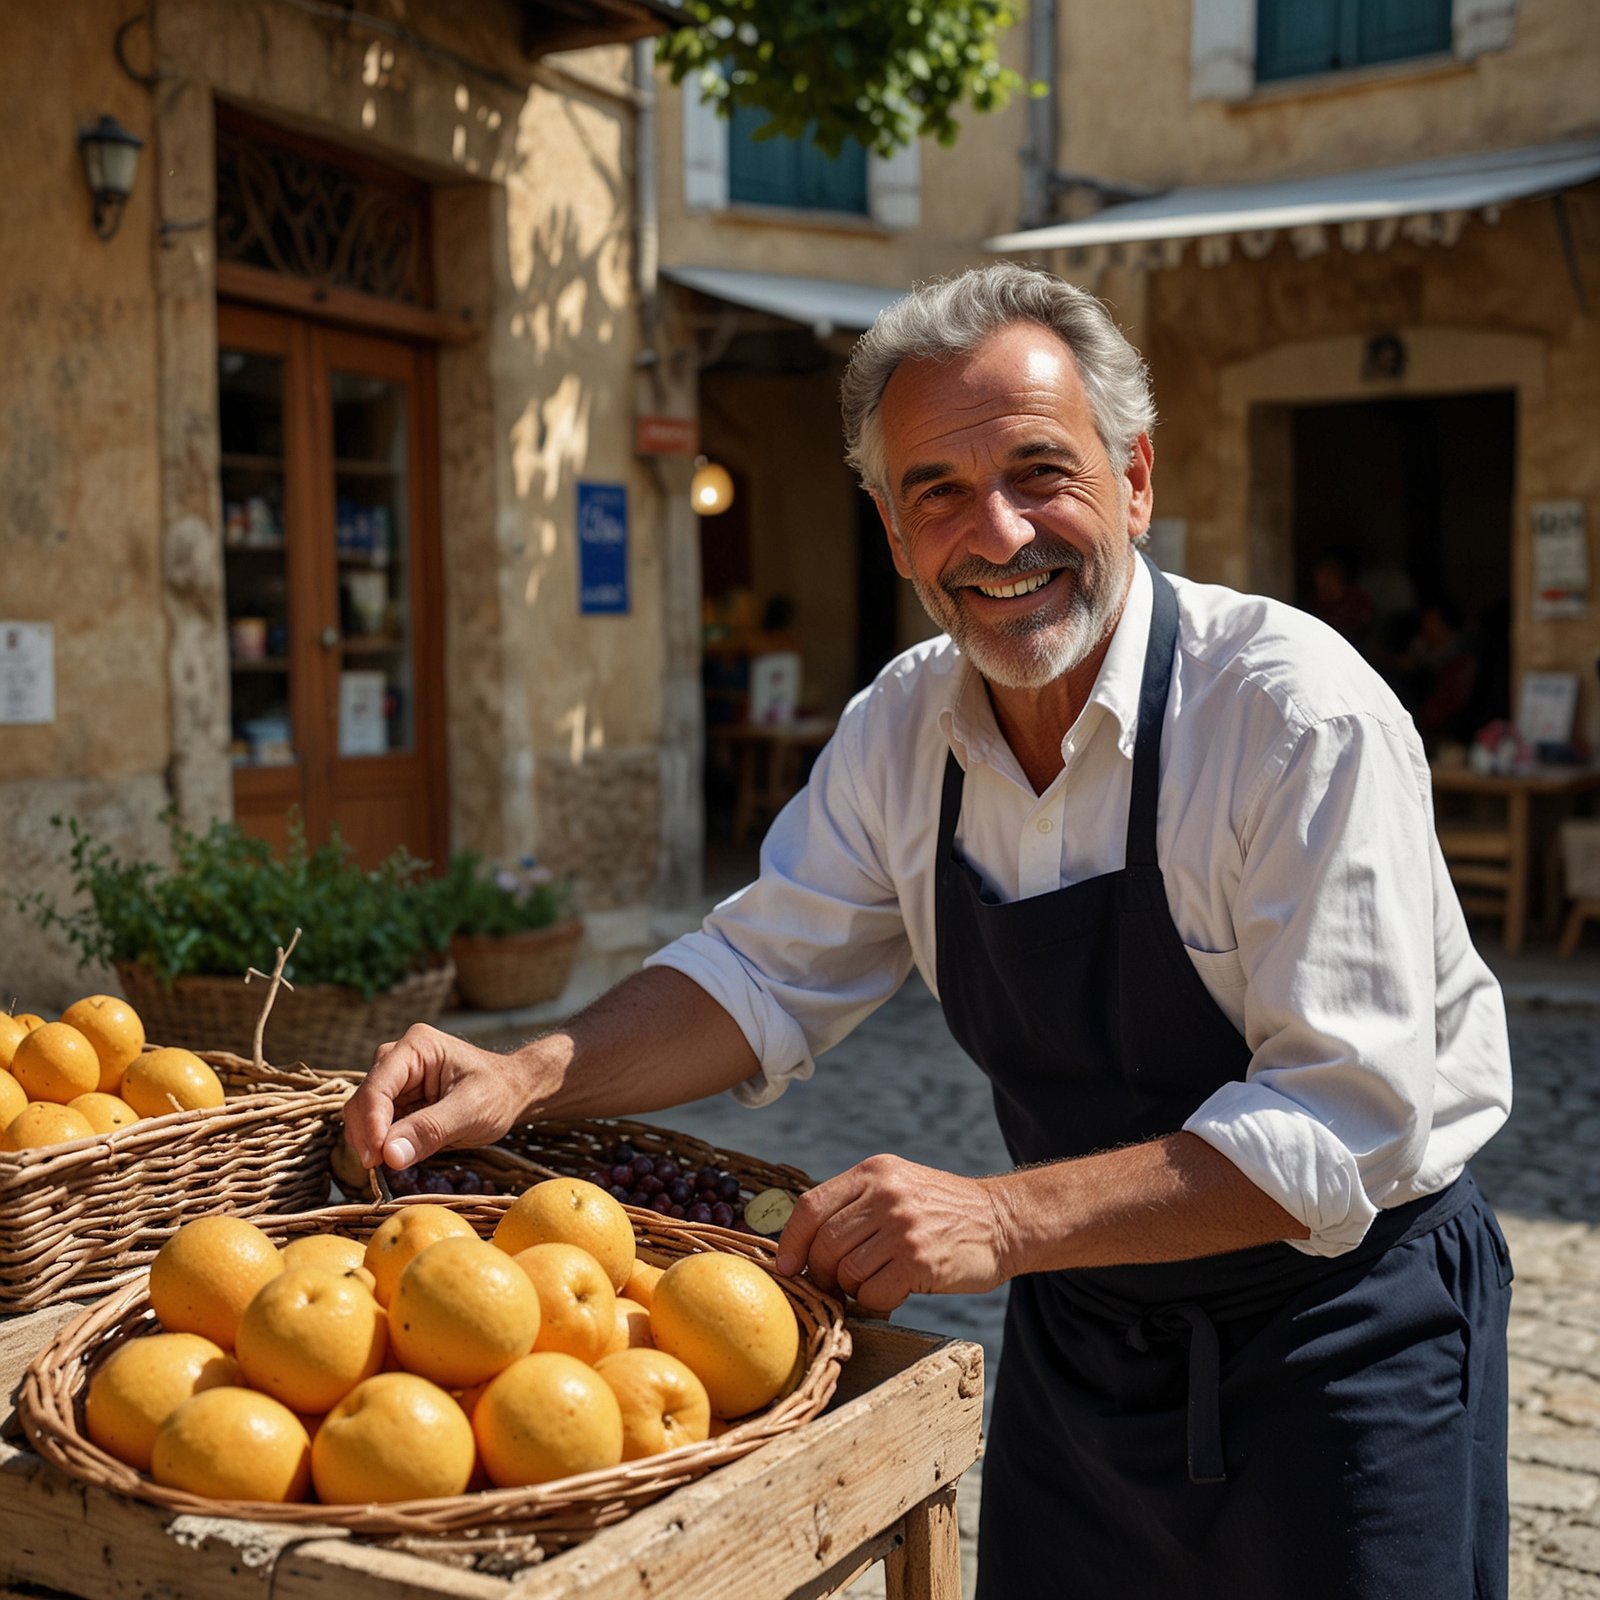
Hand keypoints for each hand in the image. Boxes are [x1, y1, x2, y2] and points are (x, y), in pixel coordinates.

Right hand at [341, 1024, 533, 1170]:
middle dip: (367, 1135)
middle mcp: (398, 1057)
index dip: (371, 1124)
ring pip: (362, 1114)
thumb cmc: (498, 1094)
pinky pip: (375, 1125)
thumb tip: (389, 1156)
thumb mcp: (471, 1112)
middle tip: (380, 1168)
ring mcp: (395, 1079)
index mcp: (416, 1046)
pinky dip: (379, 1143)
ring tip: (391, 1163)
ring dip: (370, 1141)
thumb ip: (430, 1130)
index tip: (377, 1159)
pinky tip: (395, 1155)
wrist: (511, 1093)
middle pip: (363, 1100)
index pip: (378, 1087)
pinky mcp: (396, 1100)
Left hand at [772, 1154, 1009, 1314]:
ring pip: (846, 1272)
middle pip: (824, 1244)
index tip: (786, 1266)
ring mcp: (903, 1227)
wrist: (1002, 1221)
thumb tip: (801, 1245)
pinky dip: (875, 1304)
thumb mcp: (898, 1186)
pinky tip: (892, 1295)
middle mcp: (885, 1195)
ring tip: (871, 1286)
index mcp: (873, 1172)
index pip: (810, 1206)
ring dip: (852, 1290)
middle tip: (833, 1286)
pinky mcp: (919, 1261)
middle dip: (821, 1273)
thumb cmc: (942, 1211)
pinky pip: (873, 1294)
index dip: (790, 1242)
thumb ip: (855, 1205)